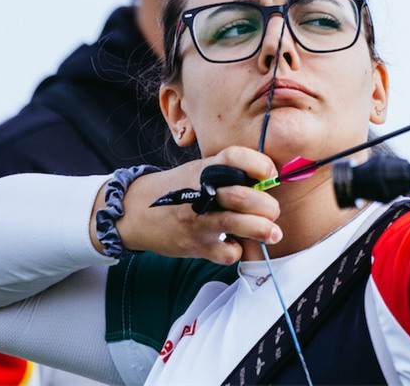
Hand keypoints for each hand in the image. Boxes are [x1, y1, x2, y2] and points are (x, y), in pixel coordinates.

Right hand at [96, 147, 281, 264]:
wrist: (136, 212)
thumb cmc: (180, 189)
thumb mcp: (200, 171)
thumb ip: (231, 173)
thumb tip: (270, 182)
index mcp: (205, 169)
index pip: (235, 157)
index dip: (259, 164)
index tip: (271, 175)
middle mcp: (201, 192)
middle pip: (242, 196)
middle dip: (266, 206)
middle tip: (272, 211)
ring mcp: (198, 221)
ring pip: (236, 224)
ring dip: (262, 229)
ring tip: (273, 233)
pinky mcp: (195, 246)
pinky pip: (226, 252)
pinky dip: (237, 250)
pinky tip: (234, 244)